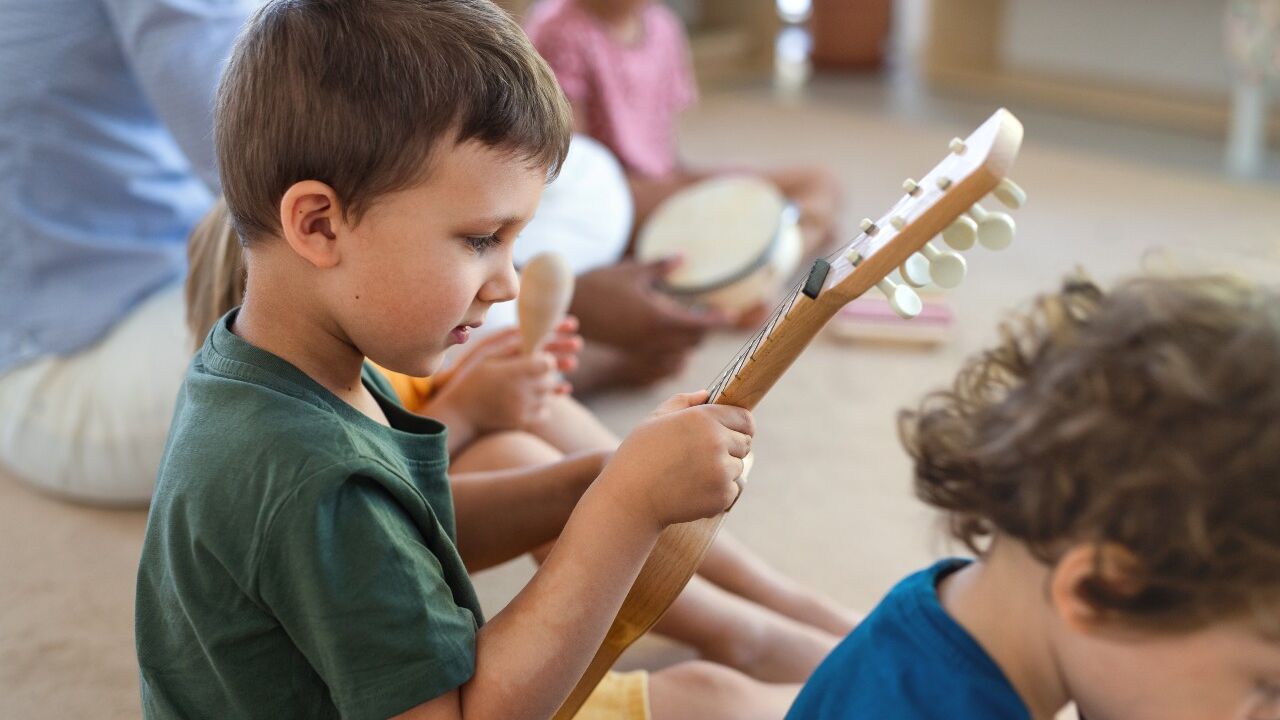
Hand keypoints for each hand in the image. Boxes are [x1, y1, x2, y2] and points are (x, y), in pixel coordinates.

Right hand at [427, 322, 581, 434]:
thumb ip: (512, 347)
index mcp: (513, 371)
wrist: (460, 413)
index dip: (545, 359)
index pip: (547, 362)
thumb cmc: (472, 380)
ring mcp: (523, 408)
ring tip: (525, 388)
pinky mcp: (522, 422)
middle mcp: (521, 390)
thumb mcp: (488, 358)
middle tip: (530, 374)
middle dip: (544, 375)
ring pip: (548, 396)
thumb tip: (531, 336)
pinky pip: (544, 412)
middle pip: (550, 379)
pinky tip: (527, 401)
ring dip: (543, 390)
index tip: (538, 359)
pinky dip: (541, 406)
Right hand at [569, 258, 733, 354]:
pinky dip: (673, 346)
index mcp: (657, 318)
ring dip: (689, 339)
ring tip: (691, 321)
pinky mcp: (632, 351)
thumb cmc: (600, 285)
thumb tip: (684, 257)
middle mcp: (653, 338)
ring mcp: (642, 348)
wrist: (568, 308)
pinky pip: (663, 355)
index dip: (718, 320)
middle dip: (704, 329)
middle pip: (693, 341)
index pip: (699, 324)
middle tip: (710, 313)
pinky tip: (668, 329)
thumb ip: (661, 267)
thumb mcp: (632, 271)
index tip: (732, 315)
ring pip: (679, 351)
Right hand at [601, 390, 753, 528]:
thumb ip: (683, 402)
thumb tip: (706, 394)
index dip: (739, 426)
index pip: (745, 418)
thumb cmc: (637, 457)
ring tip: (693, 475)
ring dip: (723, 471)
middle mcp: (716, 441)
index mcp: (702, 418)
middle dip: (730, 449)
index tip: (732, 432)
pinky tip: (694, 491)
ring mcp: (721, 470)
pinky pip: (732, 490)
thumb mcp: (654, 420)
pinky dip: (718, 492)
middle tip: (703, 457)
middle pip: (745, 443)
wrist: (629, 500)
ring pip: (738, 468)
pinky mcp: (722, 495)